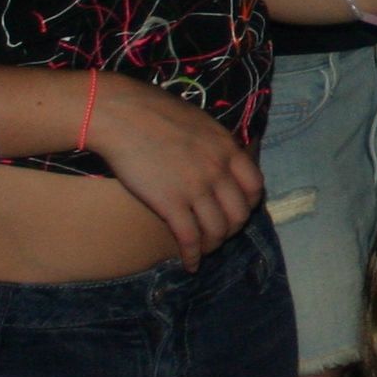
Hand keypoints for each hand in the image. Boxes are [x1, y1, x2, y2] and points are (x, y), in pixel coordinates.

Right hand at [85, 70, 265, 270]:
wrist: (121, 114)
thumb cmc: (153, 112)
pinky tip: (188, 264)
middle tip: (218, 234)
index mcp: (228, 148)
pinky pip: (190, 238)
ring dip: (213, 245)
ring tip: (203, 250)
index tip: (237, 211)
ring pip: (217, 229)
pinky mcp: (170, 203)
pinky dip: (192, 255)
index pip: (255, 186)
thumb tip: (219, 156)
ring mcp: (196, 187)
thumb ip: (214, 144)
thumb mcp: (199, 123)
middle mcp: (218, 170)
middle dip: (231, 229)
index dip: (248, 205)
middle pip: (239, 213)